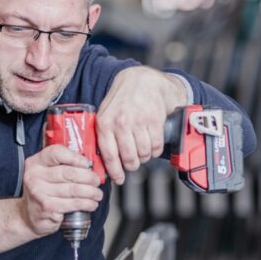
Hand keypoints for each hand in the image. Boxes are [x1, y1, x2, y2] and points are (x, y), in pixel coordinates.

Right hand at [18, 145, 102, 237]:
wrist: (27, 216)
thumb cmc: (42, 192)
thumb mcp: (46, 174)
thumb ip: (62, 165)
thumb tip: (89, 164)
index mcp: (35, 163)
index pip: (56, 153)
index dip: (75, 157)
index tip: (87, 164)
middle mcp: (34, 176)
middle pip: (69, 172)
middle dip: (89, 177)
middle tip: (96, 181)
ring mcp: (39, 193)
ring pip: (74, 189)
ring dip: (91, 192)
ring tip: (97, 194)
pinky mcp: (47, 208)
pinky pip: (73, 204)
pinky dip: (87, 204)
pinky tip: (91, 204)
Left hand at [97, 67, 188, 184]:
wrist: (141, 81)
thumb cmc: (122, 100)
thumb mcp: (105, 114)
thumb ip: (104, 136)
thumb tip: (104, 163)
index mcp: (105, 123)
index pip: (109, 156)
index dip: (115, 172)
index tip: (119, 179)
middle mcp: (121, 123)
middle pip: (129, 158)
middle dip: (132, 165)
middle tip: (133, 163)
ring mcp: (138, 122)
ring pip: (144, 154)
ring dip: (144, 157)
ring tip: (142, 150)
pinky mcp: (154, 120)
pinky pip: (156, 146)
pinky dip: (155, 150)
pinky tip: (151, 144)